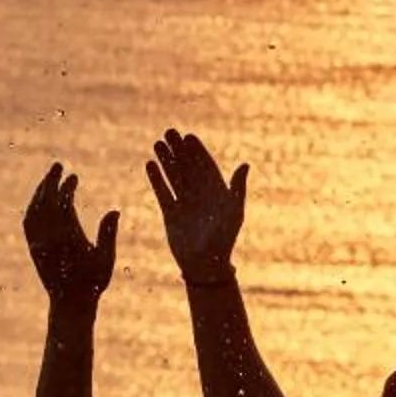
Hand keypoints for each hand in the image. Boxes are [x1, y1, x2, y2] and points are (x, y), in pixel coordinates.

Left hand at [23, 163, 118, 301]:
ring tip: (49, 178)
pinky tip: (39, 199)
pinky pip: (28, 222)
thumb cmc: (93, 282)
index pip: (63, 204)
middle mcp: (49, 239)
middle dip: (50, 181)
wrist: (70, 304)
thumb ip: (108, 234)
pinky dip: (32, 206)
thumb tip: (114, 210)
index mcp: (68, 239)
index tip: (74, 176)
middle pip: (45, 202)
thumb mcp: (106, 259)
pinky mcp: (32, 248)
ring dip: (40, 191)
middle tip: (58, 165)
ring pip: (33, 210)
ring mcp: (38, 243)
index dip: (67, 187)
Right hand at [145, 127, 248, 278]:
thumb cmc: (224, 240)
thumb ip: (237, 188)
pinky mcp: (170, 213)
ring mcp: (184, 203)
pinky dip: (156, 179)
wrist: (204, 265)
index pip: (205, 166)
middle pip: (187, 167)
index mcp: (216, 192)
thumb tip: (245, 164)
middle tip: (169, 132)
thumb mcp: (234, 211)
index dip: (197, 151)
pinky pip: (162, 192)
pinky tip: (150, 164)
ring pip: (173, 176)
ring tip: (157, 143)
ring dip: (166, 160)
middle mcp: (200, 194)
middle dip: (179, 150)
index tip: (189, 136)